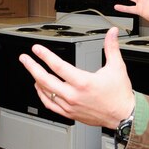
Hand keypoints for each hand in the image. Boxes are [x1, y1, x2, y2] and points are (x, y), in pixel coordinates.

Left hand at [18, 28, 134, 127]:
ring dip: (36, 79)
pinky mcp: (70, 114)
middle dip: (32, 67)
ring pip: (45, 92)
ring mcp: (70, 106)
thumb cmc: (119, 94)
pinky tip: (39, 88)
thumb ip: (111, 47)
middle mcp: (73, 95)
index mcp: (83, 82)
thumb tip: (112, 32)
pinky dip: (42, 95)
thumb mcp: (117, 67)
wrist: (124, 116)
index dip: (45, 56)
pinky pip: (50, 104)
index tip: (37, 49)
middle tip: (24, 58)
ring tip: (31, 70)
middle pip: (45, 80)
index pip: (58, 66)